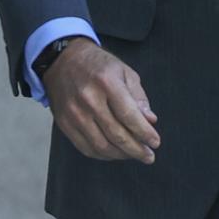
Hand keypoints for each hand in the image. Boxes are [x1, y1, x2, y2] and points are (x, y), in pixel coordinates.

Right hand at [44, 38, 159, 163]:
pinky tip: (115, 153)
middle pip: (116, 134)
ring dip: (121, 155)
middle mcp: (89, 100)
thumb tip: (150, 120)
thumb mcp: (124, 72)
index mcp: (107, 83)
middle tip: (149, 157)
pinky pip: (85, 147)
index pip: (129, 115)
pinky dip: (103, 155)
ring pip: (101, 145)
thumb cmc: (99, 65)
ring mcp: (74, 114)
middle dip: (136, 149)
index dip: (144, 132)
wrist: (63, 61)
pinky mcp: (64, 124)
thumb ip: (138, 97)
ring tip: (135, 155)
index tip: (156, 143)